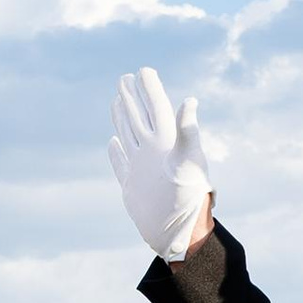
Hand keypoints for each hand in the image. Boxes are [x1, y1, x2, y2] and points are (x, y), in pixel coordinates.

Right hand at [109, 68, 213, 261]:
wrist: (178, 232)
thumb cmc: (189, 198)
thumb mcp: (190, 162)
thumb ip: (188, 133)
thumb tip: (190, 101)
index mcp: (166, 143)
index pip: (156, 109)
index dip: (150, 89)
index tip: (144, 70)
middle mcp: (153, 152)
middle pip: (140, 118)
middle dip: (133, 98)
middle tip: (125, 77)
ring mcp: (142, 168)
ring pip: (129, 136)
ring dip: (122, 118)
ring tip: (118, 99)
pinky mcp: (133, 186)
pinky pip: (121, 164)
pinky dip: (116, 153)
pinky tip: (112, 143)